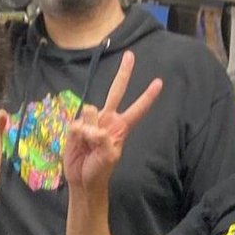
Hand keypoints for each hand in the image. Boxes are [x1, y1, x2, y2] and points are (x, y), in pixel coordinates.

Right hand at [63, 51, 161, 192]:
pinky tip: (79, 145)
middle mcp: (107, 119)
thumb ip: (103, 139)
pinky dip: (78, 134)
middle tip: (130, 55)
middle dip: (123, 73)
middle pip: (116, 91)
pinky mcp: (76, 127)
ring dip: (89, 129)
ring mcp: (91, 121)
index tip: (158, 82)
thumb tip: (93, 128)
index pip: (137, 109)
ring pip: (91, 110)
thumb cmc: (100, 170)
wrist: (82, 179)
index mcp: (120, 126)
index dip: (147, 97)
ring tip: (88, 146)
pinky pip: (78, 123)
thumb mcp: (109, 156)